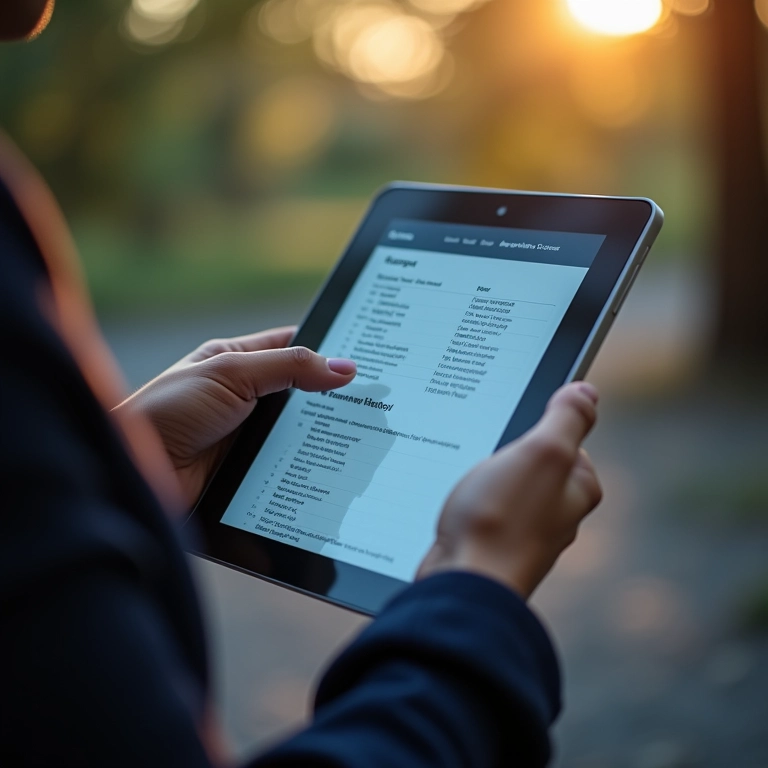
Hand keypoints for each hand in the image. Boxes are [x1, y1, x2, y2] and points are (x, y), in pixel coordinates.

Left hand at [113, 327, 355, 507]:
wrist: (136, 470)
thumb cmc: (168, 410)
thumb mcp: (231, 374)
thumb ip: (288, 367)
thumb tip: (345, 367)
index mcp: (236, 360)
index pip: (291, 346)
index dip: (327, 349)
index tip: (365, 357)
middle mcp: (244, 396)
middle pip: (300, 392)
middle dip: (332, 397)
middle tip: (376, 400)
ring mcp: (247, 434)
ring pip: (296, 431)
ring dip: (322, 435)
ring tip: (366, 435)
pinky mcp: (249, 469)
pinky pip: (287, 463)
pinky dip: (307, 465)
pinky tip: (333, 467)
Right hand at [417, 382, 601, 598]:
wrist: (464, 582)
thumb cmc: (502, 519)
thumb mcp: (542, 452)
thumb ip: (567, 419)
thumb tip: (588, 392)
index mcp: (578, 489)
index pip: (568, 440)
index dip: (539, 427)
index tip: (514, 429)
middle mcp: (558, 513)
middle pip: (536, 464)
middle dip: (510, 454)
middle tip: (485, 453)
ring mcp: (526, 532)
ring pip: (509, 488)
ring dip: (487, 480)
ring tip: (470, 484)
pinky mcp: (495, 545)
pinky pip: (487, 511)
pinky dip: (474, 505)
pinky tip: (458, 508)